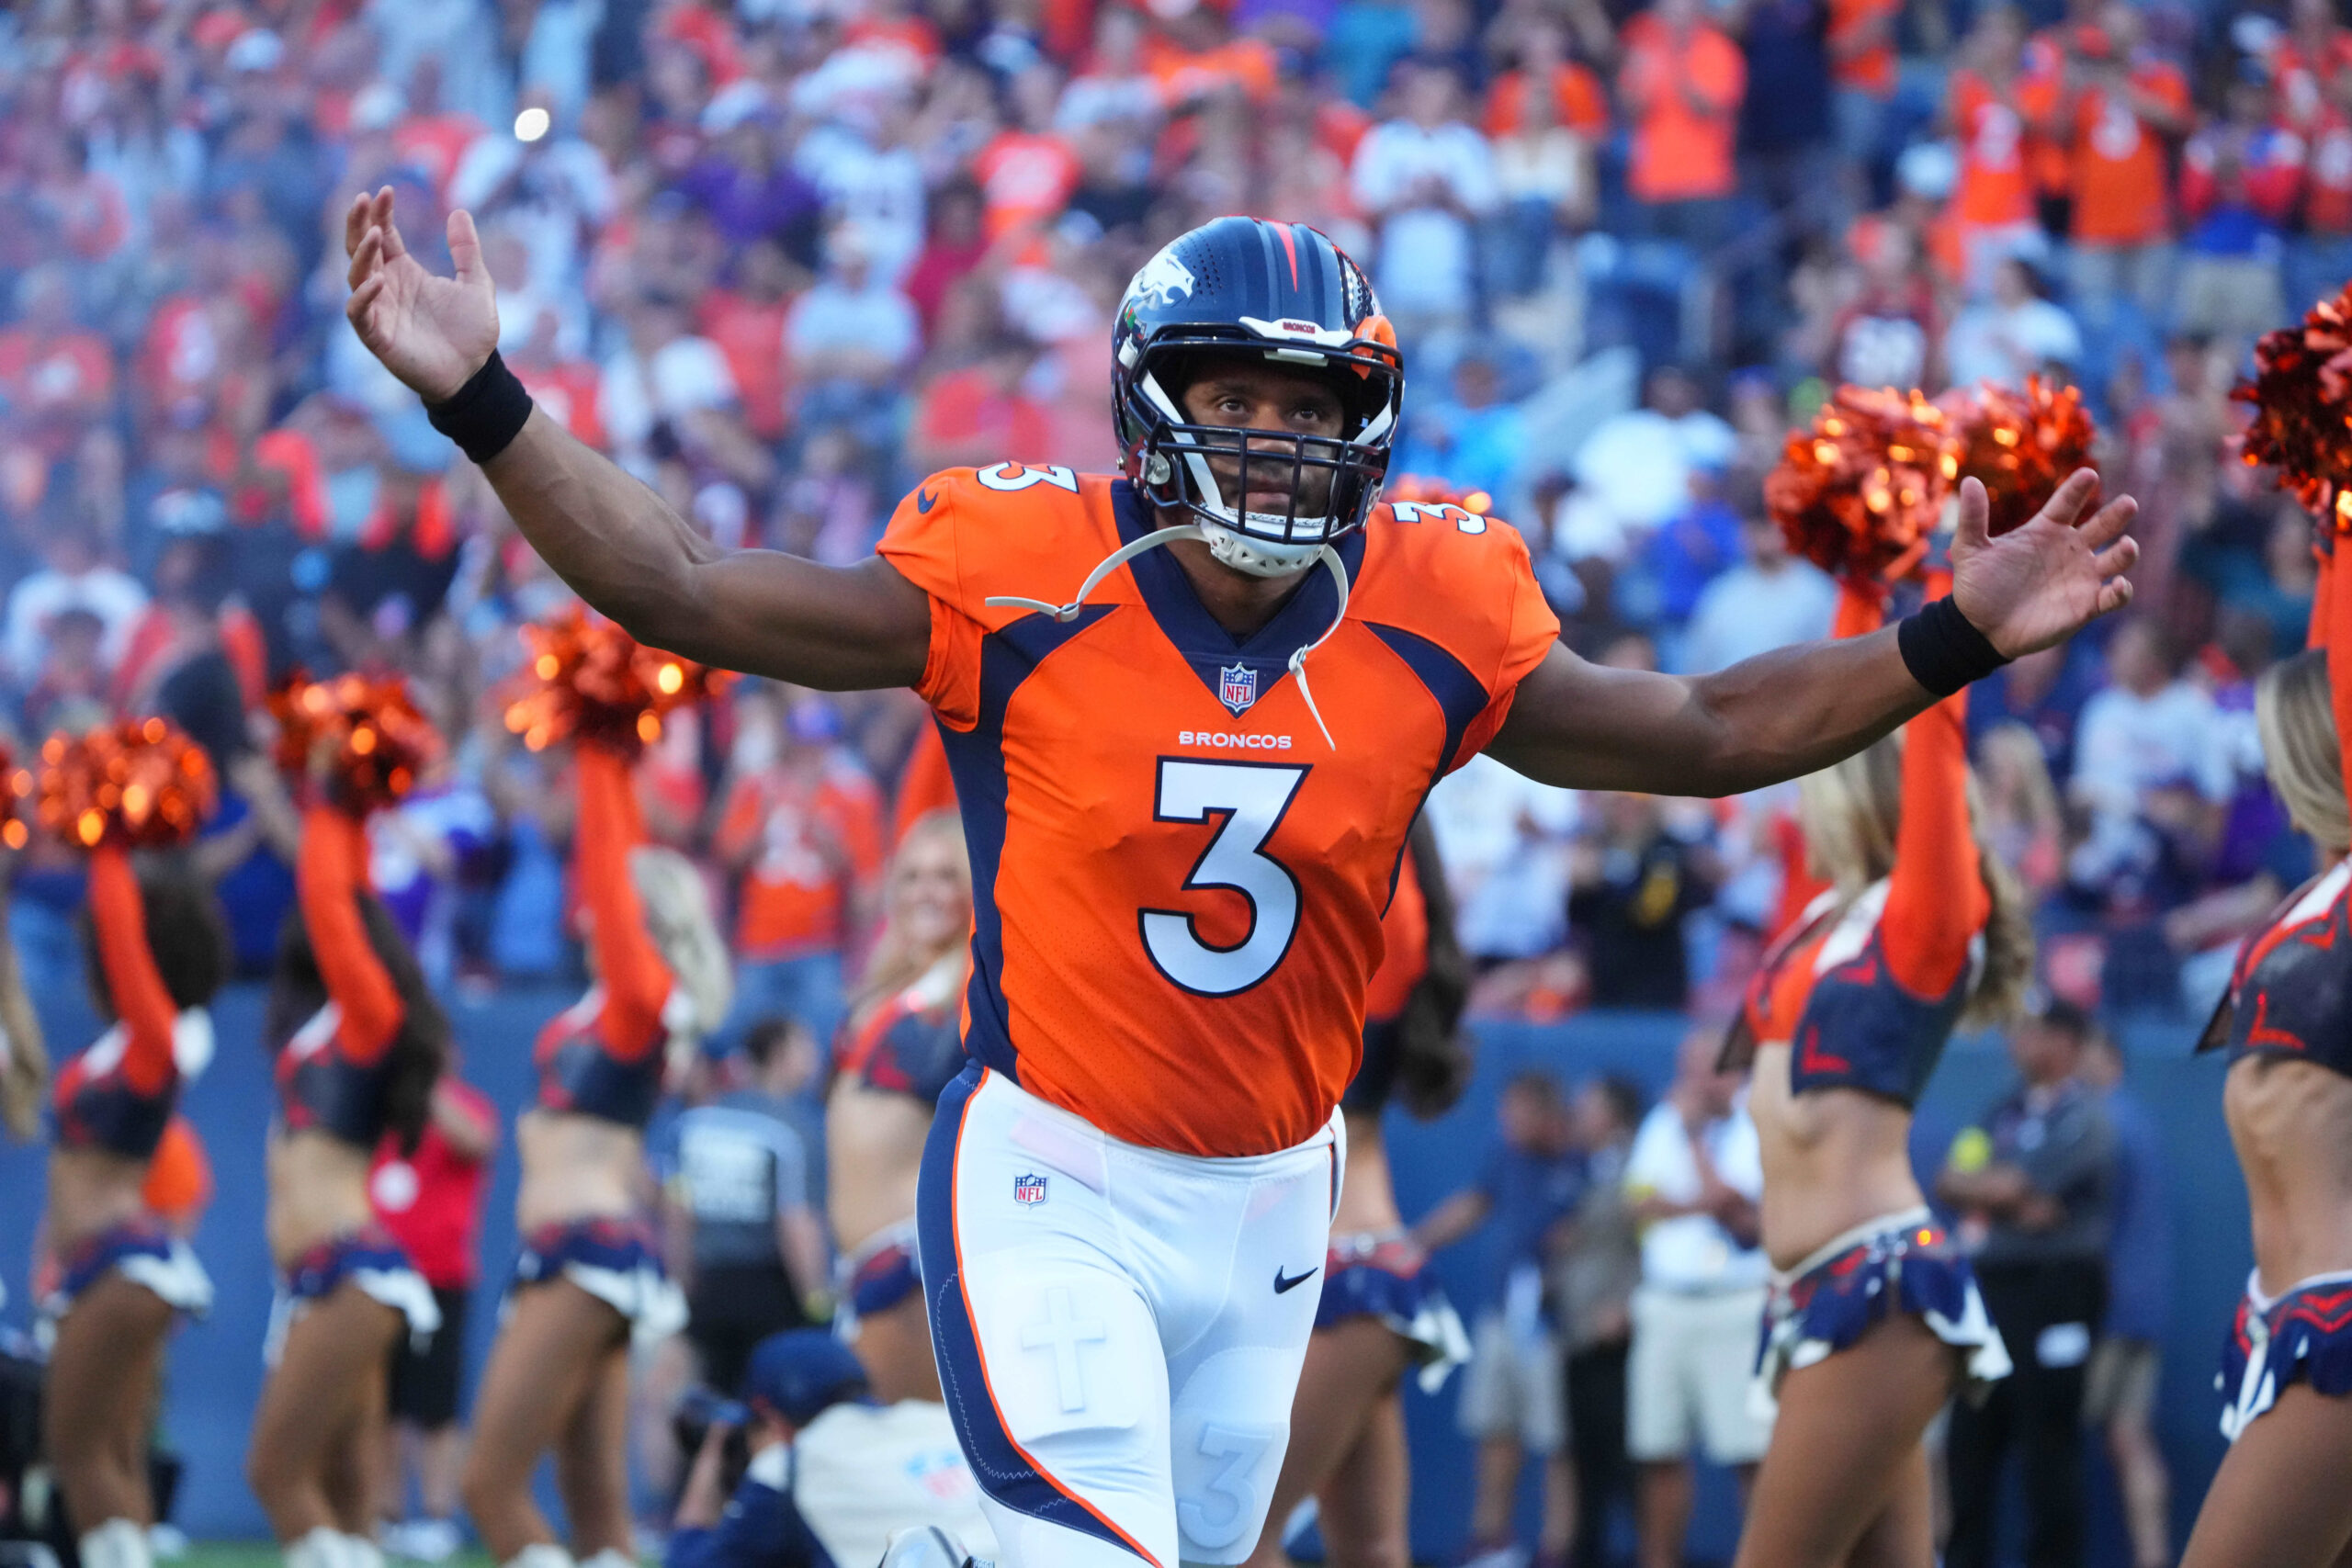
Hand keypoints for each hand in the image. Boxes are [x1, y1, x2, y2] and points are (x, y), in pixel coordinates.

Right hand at [344, 187, 499, 402]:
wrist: (475, 374)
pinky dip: (363, 296)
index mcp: (404, 271)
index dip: (380, 212)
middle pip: (360, 248)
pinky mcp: (378, 337)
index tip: (387, 190)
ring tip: (372, 234)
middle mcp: (386, 286)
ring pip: (356, 276)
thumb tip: (460, 211)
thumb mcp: (477, 284)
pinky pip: (360, 313)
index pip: (382, 234)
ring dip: (361, 254)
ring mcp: (379, 310)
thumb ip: (466, 250)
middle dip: (357, 223)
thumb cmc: (472, 333)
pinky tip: (376, 280)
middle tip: (362, 199)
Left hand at [1950, 469, 2136, 658]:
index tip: (2089, 474)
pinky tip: (2120, 585)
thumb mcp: (1970, 549)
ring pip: (2115, 559)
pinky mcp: (2086, 605)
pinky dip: (2121, 591)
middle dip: (2117, 514)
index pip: (2067, 503)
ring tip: (2127, 545)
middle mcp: (2070, 549)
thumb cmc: (1977, 586)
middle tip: (2128, 503)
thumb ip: (1973, 517)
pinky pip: (2112, 597)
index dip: (2078, 489)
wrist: (1979, 628)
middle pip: (2102, 526)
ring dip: (2125, 552)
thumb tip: (1969, 481)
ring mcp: (2081, 577)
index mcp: (2046, 530)